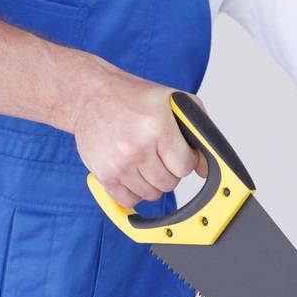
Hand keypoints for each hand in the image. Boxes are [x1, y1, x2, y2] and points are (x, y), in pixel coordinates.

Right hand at [69, 67, 206, 206]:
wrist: (91, 96)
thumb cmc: (133, 98)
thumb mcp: (174, 101)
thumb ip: (198, 130)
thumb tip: (205, 166)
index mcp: (158, 128)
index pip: (185, 167)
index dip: (186, 161)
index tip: (179, 153)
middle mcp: (137, 148)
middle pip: (169, 183)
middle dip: (170, 171)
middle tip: (160, 154)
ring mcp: (119, 164)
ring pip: (151, 194)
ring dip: (152, 181)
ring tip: (146, 160)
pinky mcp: (103, 175)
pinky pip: (129, 200)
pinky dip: (134, 191)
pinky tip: (133, 172)